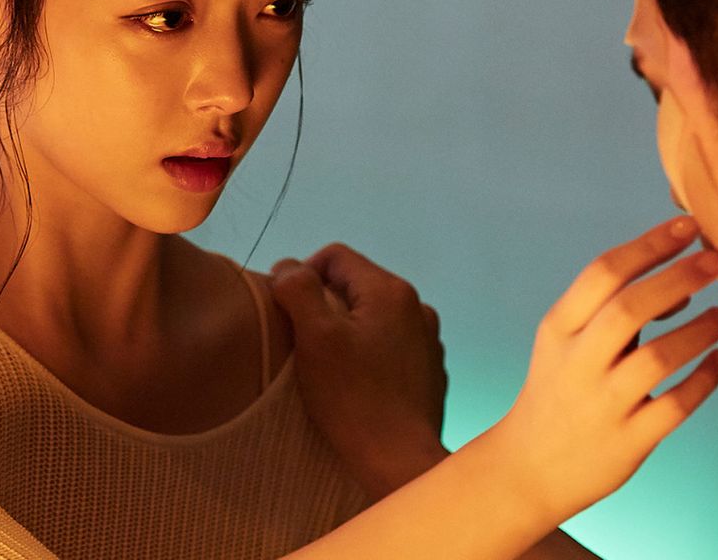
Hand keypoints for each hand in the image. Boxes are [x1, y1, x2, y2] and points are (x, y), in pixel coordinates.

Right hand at [270, 243, 448, 498]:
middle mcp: (417, 307)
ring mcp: (428, 340)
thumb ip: (297, 290)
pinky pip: (389, 345)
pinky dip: (368, 354)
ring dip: (347, 331)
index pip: (334, 257)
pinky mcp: (429, 370)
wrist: (400, 461)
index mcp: (390, 291)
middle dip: (324, 306)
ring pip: (372, 316)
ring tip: (330, 367)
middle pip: (354, 285)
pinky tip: (357, 384)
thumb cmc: (353, 397)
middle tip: (305, 344)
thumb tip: (288, 267)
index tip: (290, 315)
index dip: (302, 276)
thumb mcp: (315, 337)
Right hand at [490, 216, 717, 525]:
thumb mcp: (564, 345)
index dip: (650, 245)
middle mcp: (577, 362)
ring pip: (658, 357)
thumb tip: (679, 284)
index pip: (603, 273)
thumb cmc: (557, 392)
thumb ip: (610, 313)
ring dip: (699, 331)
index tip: (687, 227)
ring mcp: (602, 403)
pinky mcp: (627, 439)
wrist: (530, 464)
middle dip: (679, 277)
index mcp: (559, 329)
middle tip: (715, 261)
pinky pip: (677, 404)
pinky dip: (705, 379)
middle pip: (630, 307)